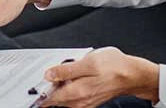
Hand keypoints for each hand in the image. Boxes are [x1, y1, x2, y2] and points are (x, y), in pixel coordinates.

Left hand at [41, 47, 159, 107]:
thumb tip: (49, 74)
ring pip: (64, 99)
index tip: (32, 85)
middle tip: (46, 76)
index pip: (49, 98)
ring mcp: (85, 102)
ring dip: (59, 89)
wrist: (133, 75)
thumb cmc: (114, 67)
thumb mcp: (88, 62)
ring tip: (60, 74)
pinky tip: (72, 78)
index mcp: (76, 92)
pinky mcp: (90, 99)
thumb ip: (66, 70)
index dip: (39, 92)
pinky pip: (73, 98)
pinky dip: (69, 90)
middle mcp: (79, 101)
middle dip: (48, 89)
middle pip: (56, 99)